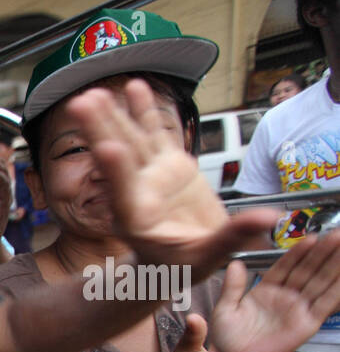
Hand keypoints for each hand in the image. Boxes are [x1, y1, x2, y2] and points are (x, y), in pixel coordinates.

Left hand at [67, 80, 279, 282]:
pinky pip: (153, 134)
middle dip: (100, 131)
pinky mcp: (166, 164)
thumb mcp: (208, 257)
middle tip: (81, 104)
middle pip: (118, 158)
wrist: (179, 259)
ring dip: (114, 115)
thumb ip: (233, 236)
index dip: (116, 171)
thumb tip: (270, 218)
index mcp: (138, 220)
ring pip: (131, 140)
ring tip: (95, 92)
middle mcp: (138, 193)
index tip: (105, 147)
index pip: (125, 193)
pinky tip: (135, 86)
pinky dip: (144, 111)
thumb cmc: (185, 266)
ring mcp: (150, 176)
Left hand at [210, 234, 339, 351]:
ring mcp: (298, 310)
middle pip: (308, 270)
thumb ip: (233, 286)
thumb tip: (234, 263)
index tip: (311, 236)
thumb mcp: (226, 309)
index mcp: (266, 292)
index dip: (298, 252)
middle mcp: (285, 298)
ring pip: (320, 282)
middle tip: (338, 234)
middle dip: (323, 251)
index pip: (286, 266)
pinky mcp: (307, 324)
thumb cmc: (226, 340)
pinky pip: (326, 304)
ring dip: (334, 264)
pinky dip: (337, 289)